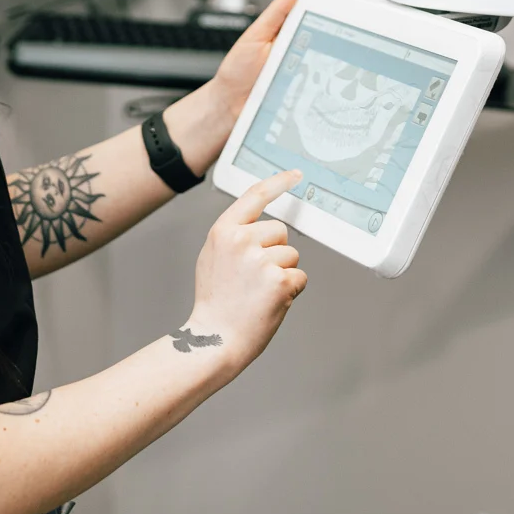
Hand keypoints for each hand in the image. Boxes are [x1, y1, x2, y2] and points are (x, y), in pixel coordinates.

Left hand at [169, 0, 355, 172]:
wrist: (229, 106)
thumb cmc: (238, 71)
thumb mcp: (255, 36)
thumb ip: (275, 13)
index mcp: (289, 30)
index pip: (315, 10)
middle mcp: (302, 48)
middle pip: (332, 32)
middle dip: (350, 21)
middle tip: (362, 12)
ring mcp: (308, 69)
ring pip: (334, 56)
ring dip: (347, 50)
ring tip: (357, 38)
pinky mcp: (310, 90)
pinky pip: (328, 82)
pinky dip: (338, 78)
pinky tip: (346, 71)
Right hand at [183, 171, 307, 372]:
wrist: (214, 339)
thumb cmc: (215, 302)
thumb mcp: (213, 256)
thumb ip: (234, 235)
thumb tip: (258, 222)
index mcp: (223, 231)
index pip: (255, 195)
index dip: (278, 182)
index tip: (296, 174)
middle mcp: (241, 240)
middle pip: (280, 231)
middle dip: (276, 252)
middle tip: (254, 278)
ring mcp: (261, 261)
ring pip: (292, 256)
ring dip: (283, 274)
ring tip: (258, 293)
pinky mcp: (280, 281)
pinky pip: (300, 277)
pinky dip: (291, 291)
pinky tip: (270, 303)